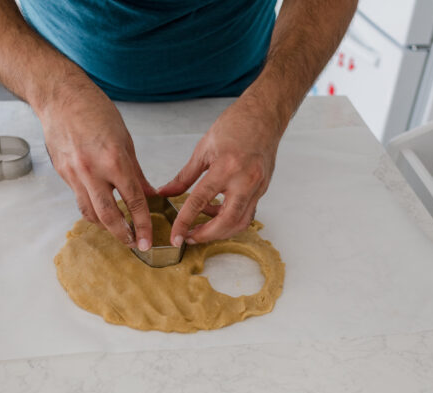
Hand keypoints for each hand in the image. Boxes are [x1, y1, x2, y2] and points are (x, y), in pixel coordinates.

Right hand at [40, 81, 155, 249]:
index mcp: (114, 159)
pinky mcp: (62, 173)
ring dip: (105, 226)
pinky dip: (91, 210)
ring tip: (119, 231)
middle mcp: (92, 170)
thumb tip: (149, 195)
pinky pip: (79, 199)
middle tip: (134, 244)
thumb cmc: (95, 111)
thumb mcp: (125, 140)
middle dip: (123, 234)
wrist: (60, 97)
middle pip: (108, 215)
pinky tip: (101, 212)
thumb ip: (136, 172)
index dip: (142, 224)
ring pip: (90, 212)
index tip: (147, 240)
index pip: (133, 200)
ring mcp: (74, 173)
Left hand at [157, 95, 282, 244]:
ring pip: (240, 222)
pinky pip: (247, 212)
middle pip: (226, 222)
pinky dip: (230, 219)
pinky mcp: (263, 189)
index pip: (200, 201)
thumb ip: (184, 176)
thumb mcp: (204, 148)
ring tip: (200, 227)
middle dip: (206, 235)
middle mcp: (245, 180)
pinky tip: (216, 212)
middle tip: (188, 237)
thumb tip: (167, 193)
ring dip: (219, 231)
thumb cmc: (236, 125)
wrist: (265, 115)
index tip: (175, 236)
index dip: (184, 222)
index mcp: (226, 167)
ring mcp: (257, 187)